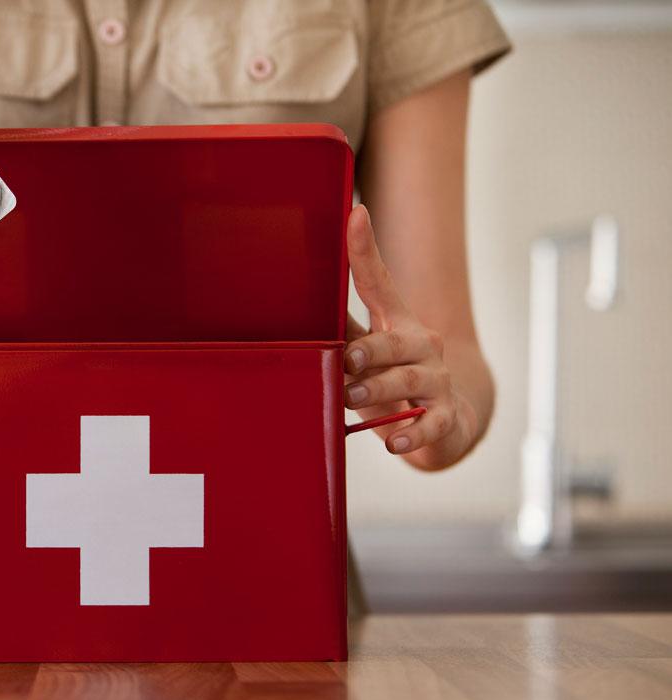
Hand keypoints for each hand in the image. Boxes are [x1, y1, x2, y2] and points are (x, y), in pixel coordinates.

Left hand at [343, 205, 475, 469]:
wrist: (445, 424)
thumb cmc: (391, 381)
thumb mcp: (366, 354)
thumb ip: (341, 333)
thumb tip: (295, 308)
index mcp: (396, 322)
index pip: (379, 282)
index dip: (364, 251)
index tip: (355, 215)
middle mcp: (421, 345)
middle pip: (395, 340)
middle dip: (370, 349)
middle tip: (348, 360)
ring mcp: (436, 382)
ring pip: (408, 381)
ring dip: (379, 388)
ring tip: (352, 398)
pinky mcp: (445, 418)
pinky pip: (429, 424)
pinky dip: (410, 433)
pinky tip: (393, 441)